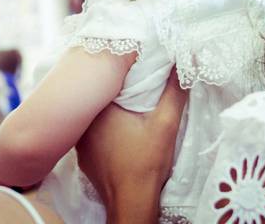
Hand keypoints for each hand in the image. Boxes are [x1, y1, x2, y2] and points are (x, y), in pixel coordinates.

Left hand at [76, 69, 187, 223]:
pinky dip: (105, 132)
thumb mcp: (165, 124)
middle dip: (118, 92)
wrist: (131, 202)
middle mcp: (83, 122)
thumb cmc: (146, 162)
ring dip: (110, 113)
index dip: (125, 73)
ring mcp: (80, 141)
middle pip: (102, 97)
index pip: (110, 79)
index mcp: (99, 108)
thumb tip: (184, 63)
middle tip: (136, 91)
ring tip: (128, 112)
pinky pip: (93, 135)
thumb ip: (174, 91)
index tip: (139, 73)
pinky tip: (119, 135)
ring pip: (96, 117)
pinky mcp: (83, 157)